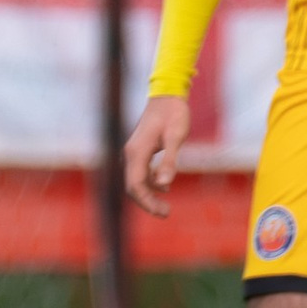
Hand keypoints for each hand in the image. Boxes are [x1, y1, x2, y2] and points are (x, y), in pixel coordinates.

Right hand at [124, 92, 188, 217]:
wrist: (167, 94)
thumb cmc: (174, 113)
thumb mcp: (176, 136)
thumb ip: (169, 160)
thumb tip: (165, 185)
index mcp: (137, 152)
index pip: (135, 185)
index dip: (147, 201)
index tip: (163, 212)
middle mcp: (131, 153)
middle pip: (133, 186)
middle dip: (148, 202)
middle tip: (166, 213)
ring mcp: (134, 151)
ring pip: (136, 181)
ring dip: (149, 194)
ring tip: (166, 206)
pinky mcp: (141, 149)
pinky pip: (141, 172)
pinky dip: (150, 182)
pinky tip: (165, 187)